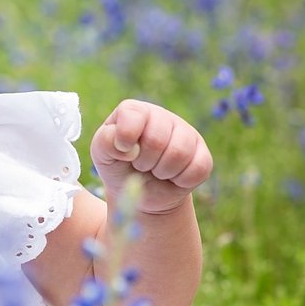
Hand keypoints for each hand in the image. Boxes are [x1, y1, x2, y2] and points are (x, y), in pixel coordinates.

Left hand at [90, 99, 212, 215]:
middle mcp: (163, 116)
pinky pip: (198, 168)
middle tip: (139, 165)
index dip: (126, 138)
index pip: (134, 115)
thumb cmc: (119, 167)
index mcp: (136, 111)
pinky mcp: (202, 155)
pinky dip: (180, 181)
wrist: (140, 194)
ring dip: (161, 172)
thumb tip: (129, 147)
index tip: (123, 151)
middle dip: (143, 161)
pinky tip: (172, 177)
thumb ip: (106, 142)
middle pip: (157, 139)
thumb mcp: (102, 154)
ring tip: (154, 171)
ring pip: (179, 153)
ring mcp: (186, 134)